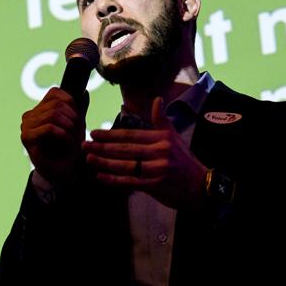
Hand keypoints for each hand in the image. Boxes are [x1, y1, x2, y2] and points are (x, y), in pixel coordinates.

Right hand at [20, 87, 85, 186]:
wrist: (62, 172)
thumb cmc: (69, 149)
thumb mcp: (76, 126)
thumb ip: (79, 110)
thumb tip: (85, 92)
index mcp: (39, 109)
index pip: (55, 93)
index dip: (71, 103)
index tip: (77, 119)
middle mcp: (29, 115)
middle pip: (56, 105)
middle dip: (72, 118)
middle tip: (76, 133)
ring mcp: (26, 126)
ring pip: (53, 115)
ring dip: (68, 128)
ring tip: (71, 139)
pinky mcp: (27, 137)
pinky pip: (49, 128)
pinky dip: (63, 135)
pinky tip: (66, 144)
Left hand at [82, 97, 207, 210]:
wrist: (201, 186)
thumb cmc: (185, 161)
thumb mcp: (175, 137)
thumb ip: (161, 120)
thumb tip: (156, 99)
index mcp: (162, 138)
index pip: (131, 135)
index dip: (111, 134)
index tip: (94, 133)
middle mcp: (160, 151)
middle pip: (125, 149)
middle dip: (102, 147)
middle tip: (84, 144)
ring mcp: (157, 169)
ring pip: (125, 165)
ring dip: (104, 162)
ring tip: (88, 158)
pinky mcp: (155, 185)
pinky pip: (130, 181)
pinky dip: (113, 179)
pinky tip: (100, 176)